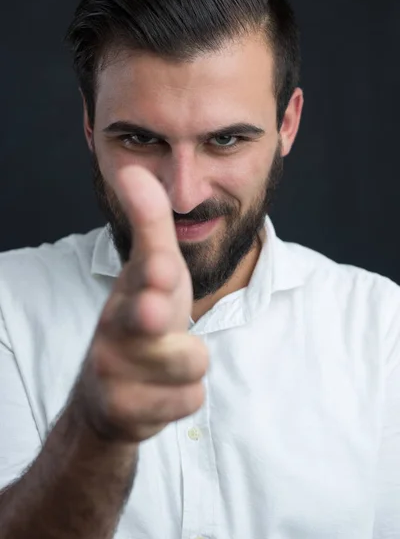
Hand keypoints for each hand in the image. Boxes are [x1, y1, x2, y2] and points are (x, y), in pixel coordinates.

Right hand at [75, 165, 208, 442]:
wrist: (113, 390)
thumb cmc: (143, 318)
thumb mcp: (152, 270)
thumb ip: (150, 224)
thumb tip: (133, 170)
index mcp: (129, 288)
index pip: (144, 270)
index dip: (154, 267)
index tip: (161, 261)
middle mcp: (115, 326)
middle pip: (144, 319)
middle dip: (150, 313)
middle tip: (153, 311)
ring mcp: (116, 370)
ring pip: (190, 363)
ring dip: (190, 361)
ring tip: (167, 358)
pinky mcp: (128, 411)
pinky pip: (189, 400)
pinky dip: (183, 397)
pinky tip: (161, 391)